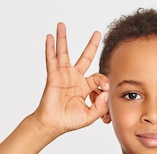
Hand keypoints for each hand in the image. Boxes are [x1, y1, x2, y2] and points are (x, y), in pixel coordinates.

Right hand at [32, 22, 109, 136]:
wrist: (54, 124)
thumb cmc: (69, 121)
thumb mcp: (91, 116)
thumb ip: (101, 107)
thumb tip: (106, 93)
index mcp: (85, 87)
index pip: (98, 77)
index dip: (104, 82)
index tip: (105, 90)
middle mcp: (75, 78)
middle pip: (85, 57)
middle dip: (91, 45)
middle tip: (97, 33)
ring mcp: (63, 75)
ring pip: (64, 53)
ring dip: (63, 39)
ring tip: (61, 25)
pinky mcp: (53, 77)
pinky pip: (51, 60)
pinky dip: (50, 49)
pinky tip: (49, 38)